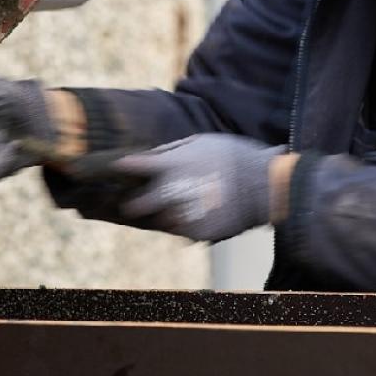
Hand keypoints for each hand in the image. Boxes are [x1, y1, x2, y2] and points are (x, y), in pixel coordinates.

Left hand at [113, 134, 292, 242]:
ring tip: (185, 205)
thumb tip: (149, 157)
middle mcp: (169, 193)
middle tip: (136, 203)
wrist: (264, 185)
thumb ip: (171, 152)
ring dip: (166, 215)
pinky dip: (187, 224)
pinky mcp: (196, 233)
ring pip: (160, 221)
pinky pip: (182, 231)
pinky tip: (202, 212)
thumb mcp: (200, 141)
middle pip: (134, 206)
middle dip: (133, 205)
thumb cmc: (233, 156)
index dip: (118, 167)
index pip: (130, 167)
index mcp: (168, 167)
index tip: (111, 169)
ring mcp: (182, 215)